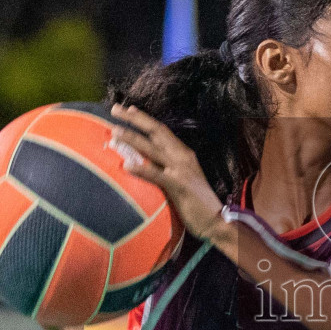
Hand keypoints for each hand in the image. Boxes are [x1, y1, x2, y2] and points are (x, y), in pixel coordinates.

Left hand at [108, 104, 224, 239]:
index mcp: (183, 154)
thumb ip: (167, 169)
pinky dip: (142, 169)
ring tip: (114, 133)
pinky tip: (126, 166)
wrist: (217, 220)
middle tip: (114, 109)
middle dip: (134, 119)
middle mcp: (182, 157)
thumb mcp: (183, 179)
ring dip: (132, 139)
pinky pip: (157, 175)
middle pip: (156, 131)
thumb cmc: (197, 203)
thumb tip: (146, 164)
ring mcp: (181, 170)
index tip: (127, 109)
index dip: (144, 118)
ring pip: (153, 149)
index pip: (161, 130)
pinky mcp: (179, 186)